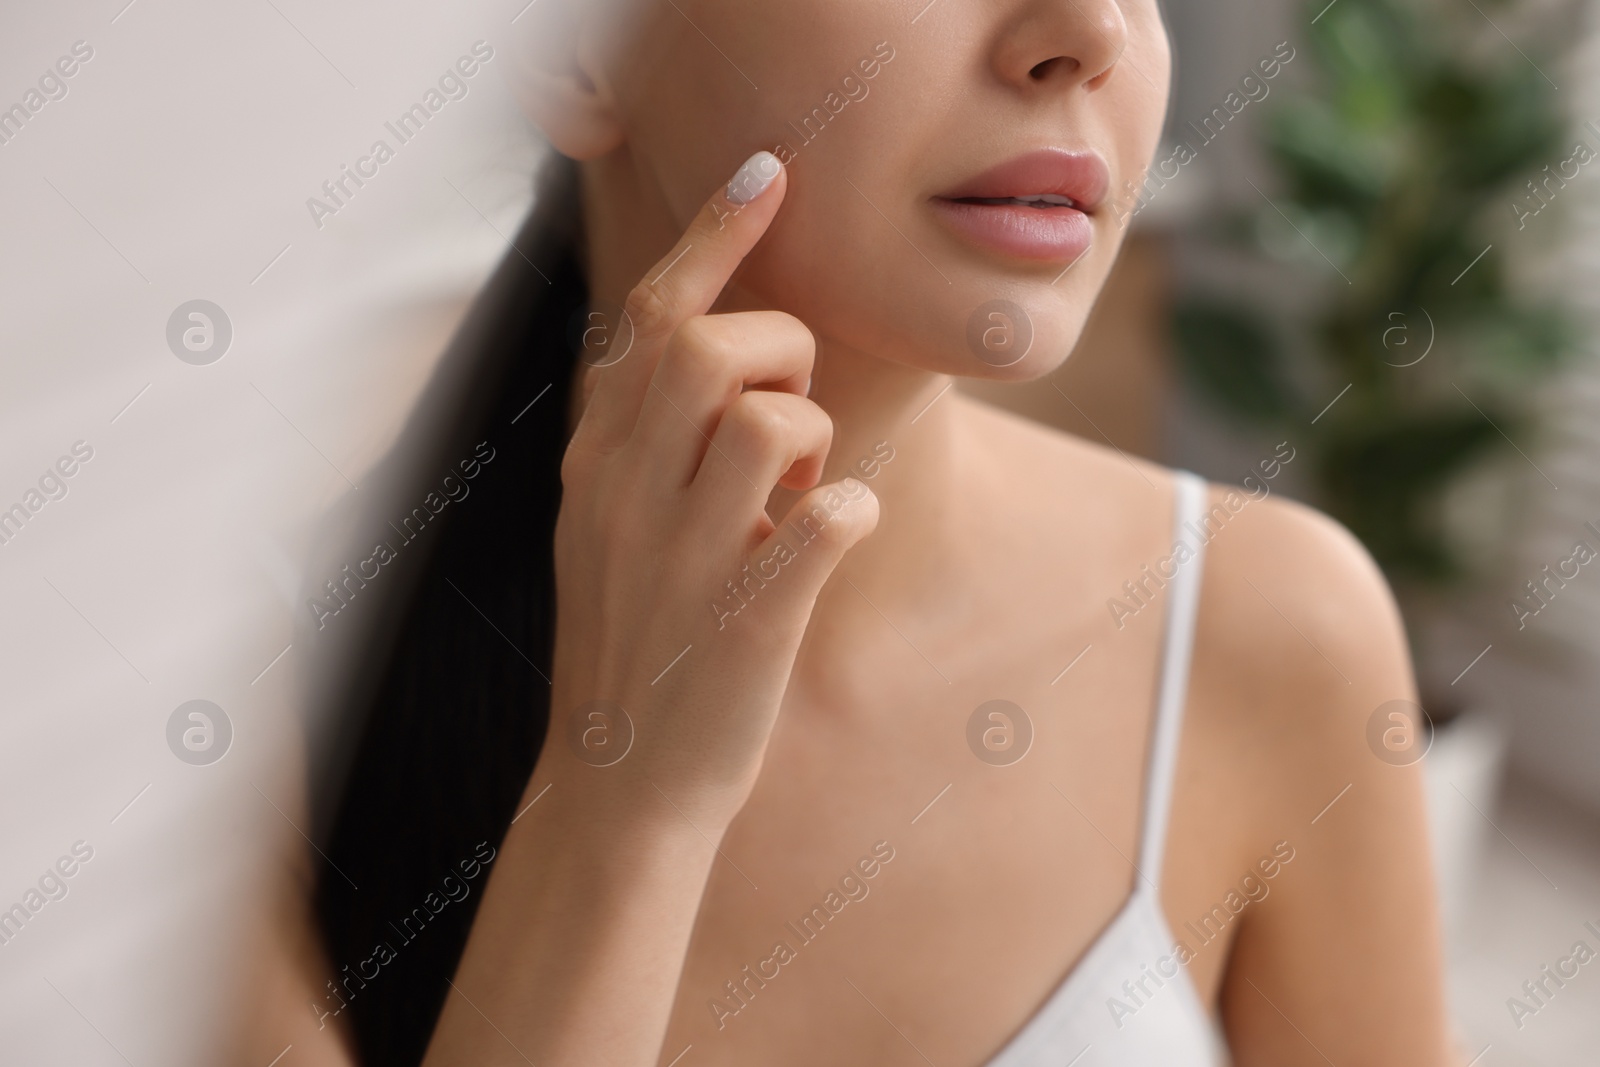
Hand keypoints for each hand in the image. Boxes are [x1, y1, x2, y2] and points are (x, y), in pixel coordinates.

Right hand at [548, 151, 878, 825]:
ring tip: (793, 496)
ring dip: (814, 442)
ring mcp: (685, 559)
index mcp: (597, 462)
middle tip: (788, 416)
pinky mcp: (747, 622)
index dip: (717, 234)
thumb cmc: (633, 640)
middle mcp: (629, 495)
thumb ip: (639, 435)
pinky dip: (847, 514)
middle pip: (712, 345)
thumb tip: (701, 338)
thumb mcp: (606, 525)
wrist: (618, 785)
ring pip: (772, 420)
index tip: (770, 172)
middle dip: (780, 352)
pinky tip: (826, 538)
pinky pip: (828, 523)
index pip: (650, 316)